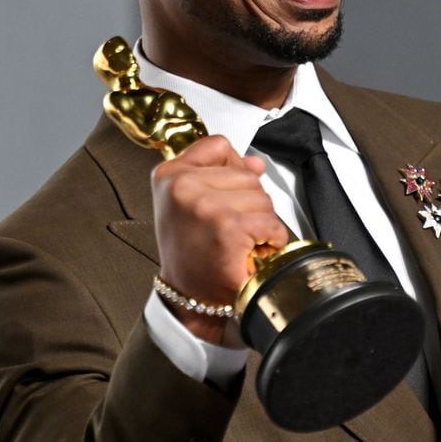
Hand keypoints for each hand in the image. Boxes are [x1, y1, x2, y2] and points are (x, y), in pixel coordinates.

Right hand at [151, 136, 287, 341]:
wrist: (188, 296)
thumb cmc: (190, 253)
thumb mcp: (191, 203)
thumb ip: (221, 173)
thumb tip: (255, 163)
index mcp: (169, 174)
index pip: (218, 145)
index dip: (232, 169)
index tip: (226, 194)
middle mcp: (182, 186)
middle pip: (247, 174)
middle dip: (249, 203)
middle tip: (229, 229)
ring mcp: (205, 205)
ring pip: (262, 197)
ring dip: (260, 222)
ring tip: (238, 240)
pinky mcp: (228, 226)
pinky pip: (271, 222)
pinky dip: (271, 239)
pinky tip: (252, 251)